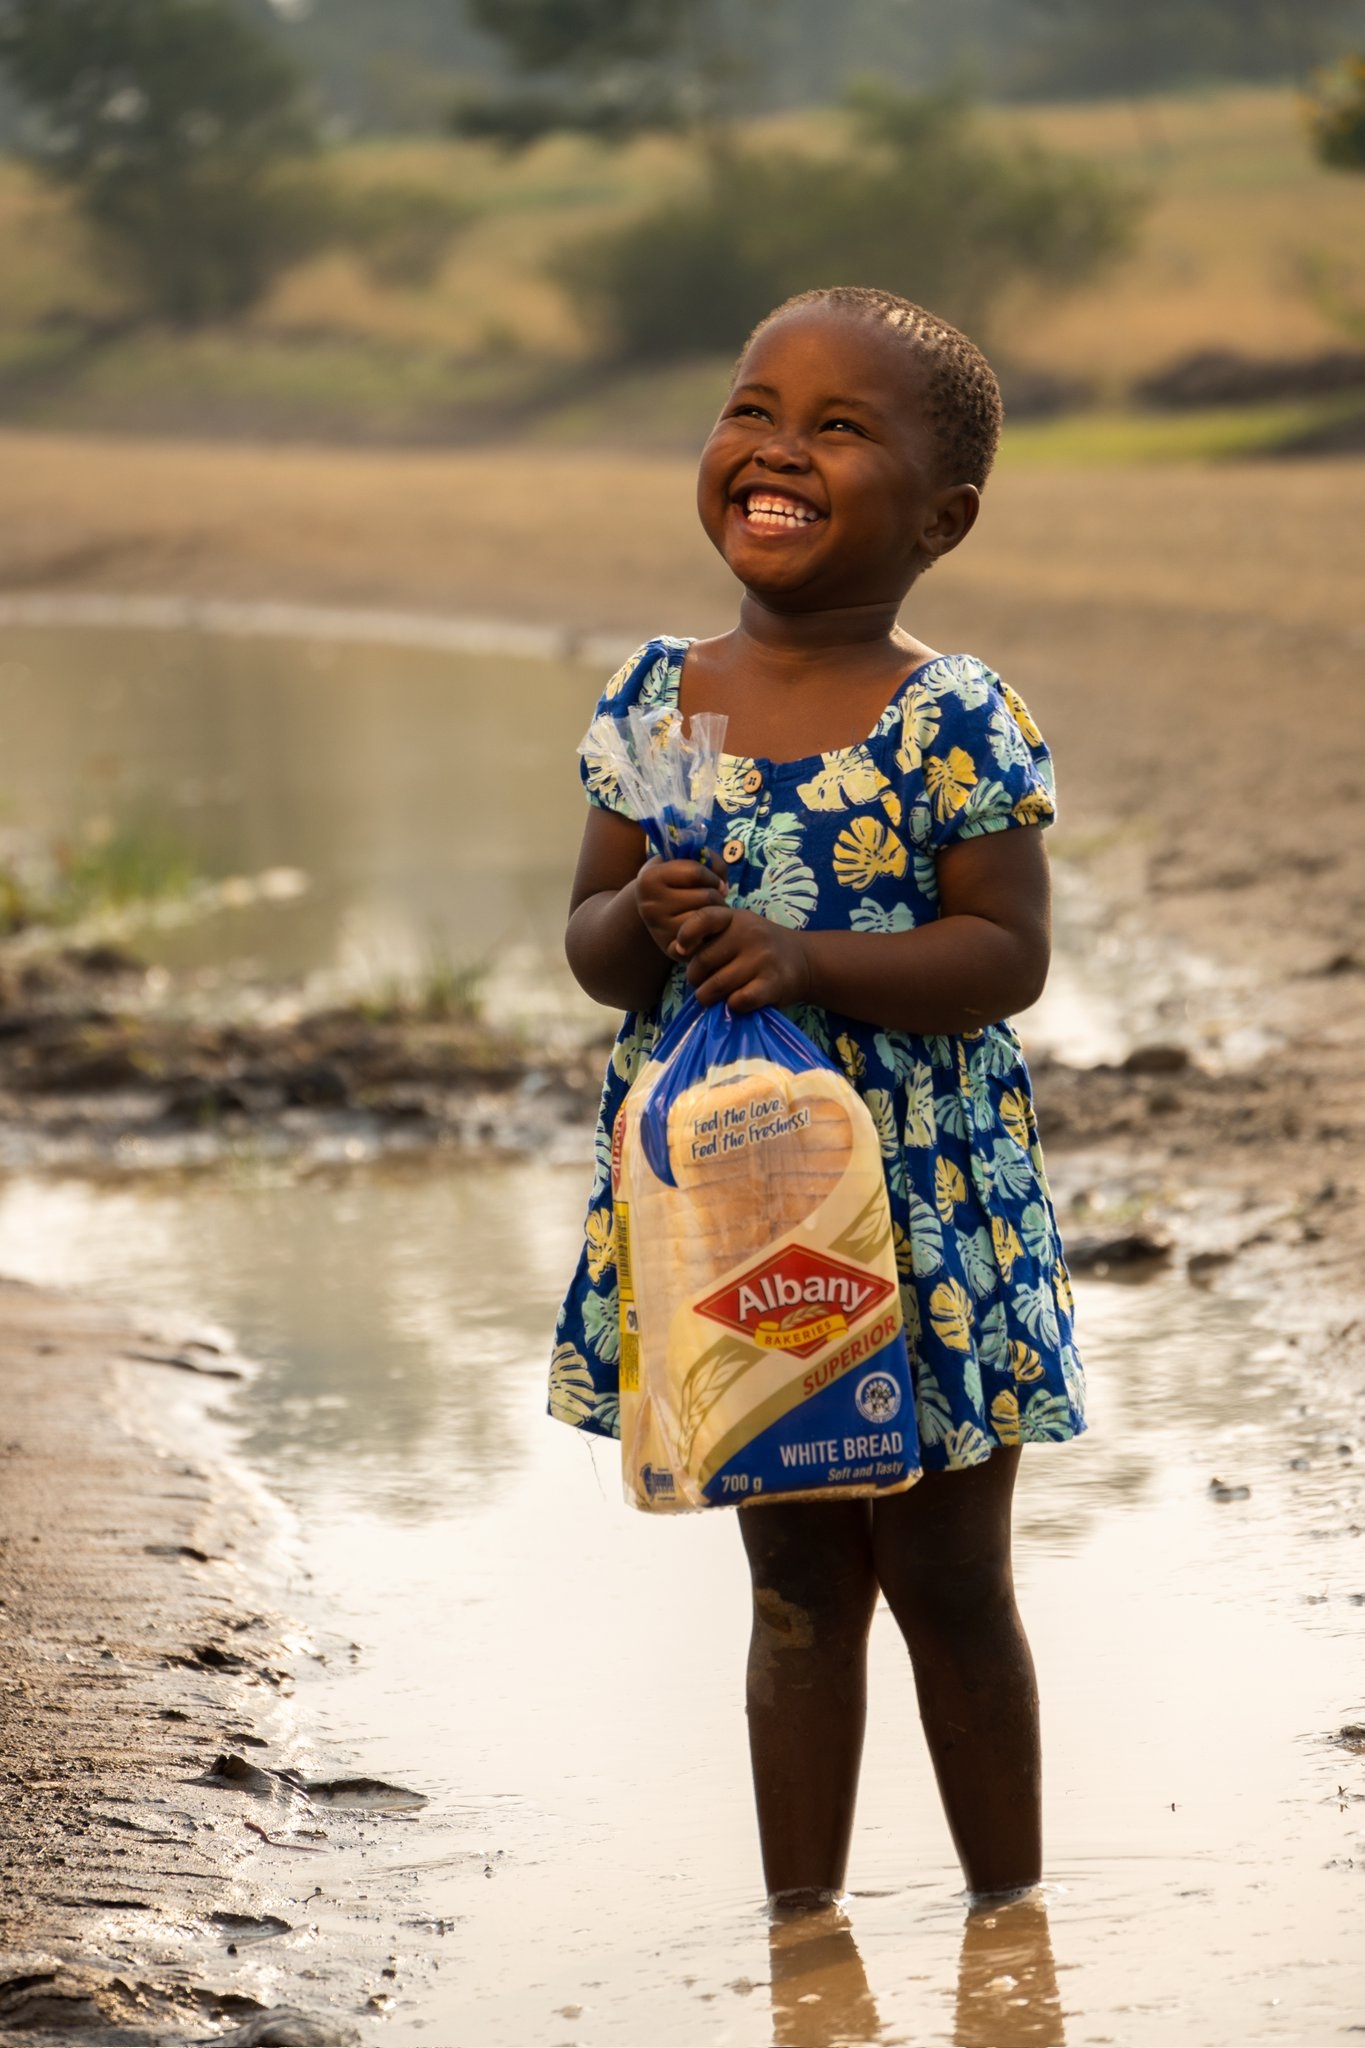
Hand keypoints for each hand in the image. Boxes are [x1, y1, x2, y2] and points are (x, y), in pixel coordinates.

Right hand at [634, 854, 726, 956]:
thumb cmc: (675, 881)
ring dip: (717, 913)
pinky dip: (710, 933)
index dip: (712, 875)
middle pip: (705, 896)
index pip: (695, 872)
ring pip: (706, 918)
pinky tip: (706, 928)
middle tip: (714, 899)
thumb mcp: (683, 860)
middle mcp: (650, 906)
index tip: (714, 881)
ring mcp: (659, 930)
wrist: (654, 909)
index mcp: (648, 879)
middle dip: (717, 895)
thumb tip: (723, 887)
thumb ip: (708, 860)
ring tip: (710, 910)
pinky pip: (703, 939)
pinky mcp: (671, 949)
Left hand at [676, 904, 811, 1012]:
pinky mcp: (773, 984)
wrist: (804, 960)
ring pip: (717, 985)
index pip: (704, 918)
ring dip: (708, 997)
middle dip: (695, 977)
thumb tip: (676, 950)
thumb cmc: (758, 948)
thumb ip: (707, 937)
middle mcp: (751, 934)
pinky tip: (736, 1001)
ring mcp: (763, 959)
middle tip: (701, 983)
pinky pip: (739, 1000)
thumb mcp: (735, 931)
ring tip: (712, 996)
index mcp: (736, 918)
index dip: (686, 934)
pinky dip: (732, 1006)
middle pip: (704, 961)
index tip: (682, 950)